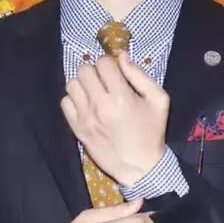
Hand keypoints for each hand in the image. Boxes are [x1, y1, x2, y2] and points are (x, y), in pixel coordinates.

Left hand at [60, 50, 168, 185]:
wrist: (139, 167)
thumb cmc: (152, 132)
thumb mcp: (158, 100)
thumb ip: (140, 75)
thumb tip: (122, 55)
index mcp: (121, 97)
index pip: (103, 63)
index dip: (109, 64)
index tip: (115, 73)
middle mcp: (99, 105)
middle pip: (84, 70)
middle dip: (95, 72)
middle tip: (104, 82)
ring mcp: (85, 118)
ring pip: (72, 84)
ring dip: (83, 84)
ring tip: (94, 93)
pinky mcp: (77, 129)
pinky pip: (65, 103)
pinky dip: (74, 100)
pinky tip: (86, 106)